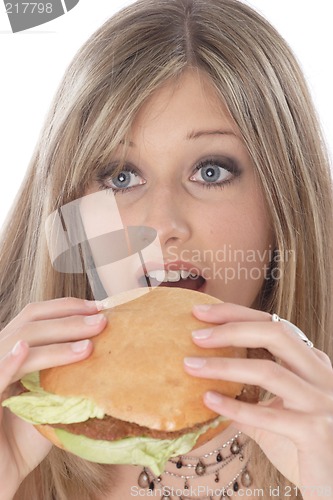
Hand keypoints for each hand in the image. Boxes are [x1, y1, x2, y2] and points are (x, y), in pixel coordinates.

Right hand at [0, 298, 106, 497]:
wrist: (2, 474)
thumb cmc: (26, 438)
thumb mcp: (50, 399)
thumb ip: (65, 375)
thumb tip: (103, 351)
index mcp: (13, 351)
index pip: (34, 315)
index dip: (65, 307)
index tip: (98, 307)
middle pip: (30, 324)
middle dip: (69, 320)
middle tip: (102, 321)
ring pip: (18, 343)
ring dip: (55, 341)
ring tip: (88, 345)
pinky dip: (9, 362)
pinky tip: (24, 350)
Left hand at [184, 303, 332, 498]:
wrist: (332, 484)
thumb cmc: (302, 446)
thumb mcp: (275, 413)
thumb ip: (249, 397)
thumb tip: (206, 381)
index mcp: (311, 363)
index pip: (273, 323)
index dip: (235, 314)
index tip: (200, 313)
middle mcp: (321, 375)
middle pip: (276, 334)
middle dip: (231, 329)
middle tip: (195, 335)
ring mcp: (321, 401)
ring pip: (269, 371)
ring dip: (224, 366)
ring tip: (191, 366)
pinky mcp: (316, 432)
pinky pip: (268, 415)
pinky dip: (234, 406)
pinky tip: (208, 401)